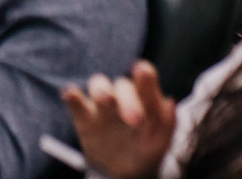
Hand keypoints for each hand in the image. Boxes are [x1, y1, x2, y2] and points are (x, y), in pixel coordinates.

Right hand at [61, 62, 176, 178]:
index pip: (146, 80)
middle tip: (136, 120)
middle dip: (128, 100)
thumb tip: (170, 102)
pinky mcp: (85, 116)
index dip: (144, 77)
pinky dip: (72, 95)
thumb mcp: (160, 141)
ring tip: (104, 99)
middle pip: (123, 86)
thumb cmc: (146, 150)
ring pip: (98, 84)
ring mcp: (102, 105)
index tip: (143, 72)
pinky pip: (76, 101)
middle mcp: (123, 95)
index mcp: (145, 98)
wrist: (125, 172)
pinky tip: (70, 95)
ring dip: (101, 88)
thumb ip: (167, 123)